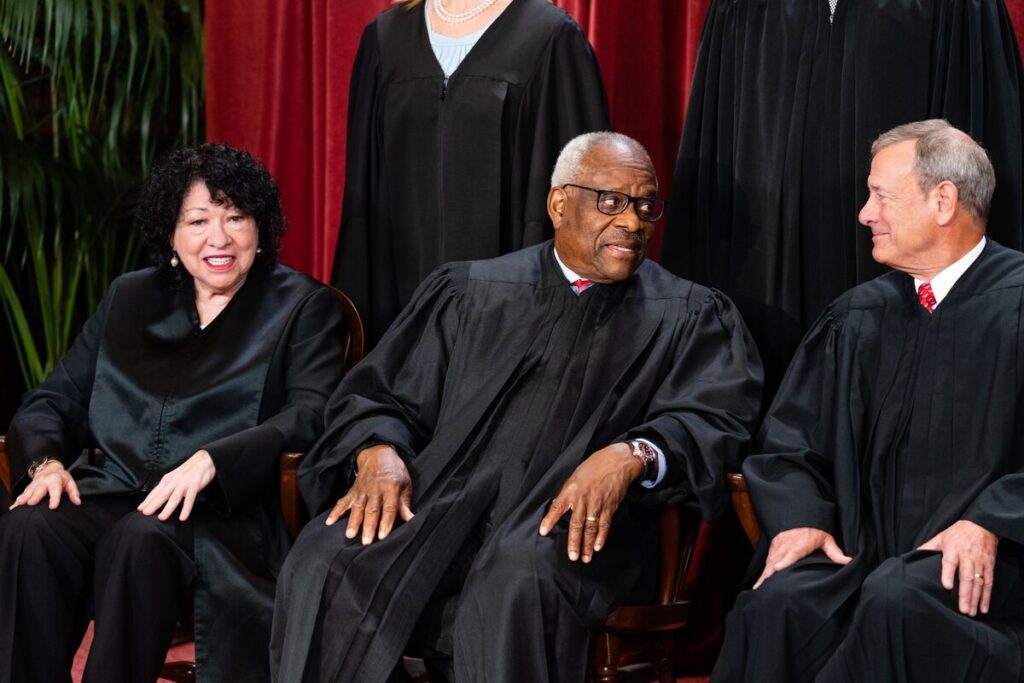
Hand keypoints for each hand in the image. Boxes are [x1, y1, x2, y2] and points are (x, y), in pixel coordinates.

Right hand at [10, 460, 79, 509]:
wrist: (48, 468)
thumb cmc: (61, 478)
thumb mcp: (70, 482)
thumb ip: (74, 492)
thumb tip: (77, 502)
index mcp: (55, 480)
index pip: (55, 490)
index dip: (54, 498)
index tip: (53, 506)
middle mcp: (43, 482)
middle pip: (39, 490)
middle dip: (34, 496)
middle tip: (30, 503)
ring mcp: (34, 484)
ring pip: (28, 491)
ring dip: (23, 498)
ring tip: (19, 505)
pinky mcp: (29, 488)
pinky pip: (23, 494)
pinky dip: (18, 499)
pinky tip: (14, 506)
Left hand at [137, 450, 215, 521]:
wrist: (204, 460)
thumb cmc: (189, 470)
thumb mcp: (175, 477)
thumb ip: (167, 486)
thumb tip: (158, 497)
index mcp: (168, 479)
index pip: (156, 491)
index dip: (148, 500)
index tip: (140, 509)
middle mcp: (174, 482)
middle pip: (162, 495)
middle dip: (153, 504)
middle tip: (146, 513)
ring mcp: (184, 484)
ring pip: (174, 498)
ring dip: (168, 508)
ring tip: (162, 517)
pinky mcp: (195, 486)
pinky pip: (190, 499)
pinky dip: (186, 509)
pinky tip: (183, 517)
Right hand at [326, 444, 413, 543]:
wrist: (378, 453)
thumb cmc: (395, 471)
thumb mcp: (405, 484)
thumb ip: (405, 503)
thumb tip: (411, 519)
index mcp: (390, 487)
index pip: (388, 508)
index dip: (386, 522)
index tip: (382, 535)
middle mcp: (375, 489)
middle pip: (371, 510)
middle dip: (368, 526)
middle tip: (366, 541)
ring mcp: (362, 490)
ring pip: (357, 507)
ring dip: (353, 521)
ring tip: (349, 534)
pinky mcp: (353, 491)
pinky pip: (343, 501)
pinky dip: (335, 511)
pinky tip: (329, 522)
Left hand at [538, 442, 642, 562]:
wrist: (616, 462)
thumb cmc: (594, 466)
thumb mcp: (575, 476)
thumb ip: (568, 493)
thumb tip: (560, 506)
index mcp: (571, 490)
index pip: (557, 507)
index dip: (549, 520)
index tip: (543, 532)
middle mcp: (583, 499)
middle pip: (577, 524)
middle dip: (574, 542)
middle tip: (572, 556)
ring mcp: (597, 504)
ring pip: (591, 529)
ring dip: (587, 545)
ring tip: (585, 558)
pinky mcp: (609, 507)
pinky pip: (604, 525)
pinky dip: (601, 537)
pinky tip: (598, 547)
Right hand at [753, 527, 850, 588]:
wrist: (801, 515)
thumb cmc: (815, 530)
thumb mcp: (827, 539)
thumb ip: (835, 552)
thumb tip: (849, 561)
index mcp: (800, 544)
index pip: (791, 553)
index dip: (784, 561)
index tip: (776, 568)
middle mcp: (786, 545)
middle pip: (776, 560)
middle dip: (768, 573)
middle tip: (761, 587)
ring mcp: (778, 546)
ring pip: (769, 561)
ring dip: (763, 574)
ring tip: (758, 588)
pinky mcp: (774, 547)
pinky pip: (767, 560)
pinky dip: (763, 570)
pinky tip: (760, 581)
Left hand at [919, 520, 998, 615]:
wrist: (982, 525)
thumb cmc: (958, 533)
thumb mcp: (941, 536)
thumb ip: (929, 547)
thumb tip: (914, 555)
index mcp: (953, 549)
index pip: (950, 562)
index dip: (948, 574)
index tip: (946, 586)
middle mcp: (967, 556)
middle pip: (966, 577)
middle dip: (965, 594)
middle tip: (962, 610)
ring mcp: (980, 562)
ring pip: (978, 582)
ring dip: (975, 599)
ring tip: (971, 612)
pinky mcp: (989, 565)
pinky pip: (989, 582)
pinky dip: (986, 596)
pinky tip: (983, 608)